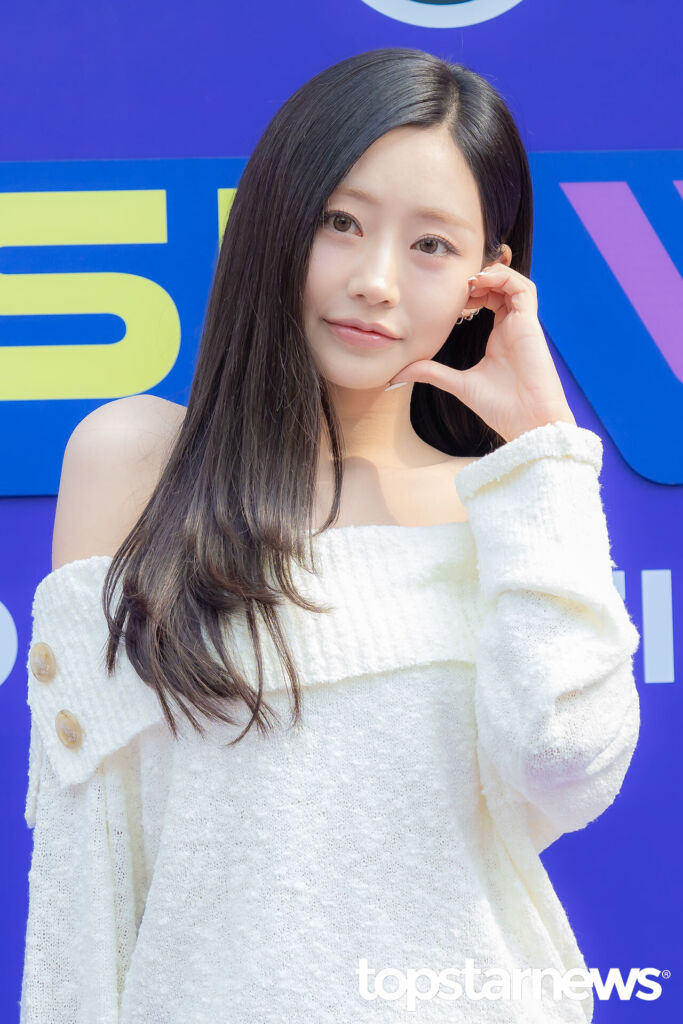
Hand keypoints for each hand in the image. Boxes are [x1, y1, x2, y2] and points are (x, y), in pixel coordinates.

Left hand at [386, 258, 575, 442]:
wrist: (527, 422)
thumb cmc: (500, 407)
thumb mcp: (457, 383)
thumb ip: (431, 373)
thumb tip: (398, 373)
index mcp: (499, 336)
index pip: (489, 299)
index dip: (470, 291)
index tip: (448, 297)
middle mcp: (512, 327)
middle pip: (500, 287)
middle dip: (478, 279)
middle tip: (456, 286)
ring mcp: (523, 324)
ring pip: (514, 283)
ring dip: (492, 274)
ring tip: (469, 281)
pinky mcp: (531, 324)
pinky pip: (524, 289)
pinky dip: (504, 278)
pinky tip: (482, 283)